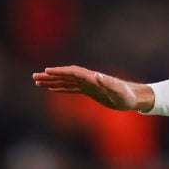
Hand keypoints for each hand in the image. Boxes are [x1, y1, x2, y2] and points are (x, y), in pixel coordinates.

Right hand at [32, 65, 153, 111]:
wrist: (134, 98)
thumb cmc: (127, 95)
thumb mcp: (119, 91)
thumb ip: (108, 84)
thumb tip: (96, 76)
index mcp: (93, 78)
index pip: (73, 72)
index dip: (60, 71)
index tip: (46, 71)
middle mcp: (89, 79)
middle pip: (66, 75)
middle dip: (50, 76)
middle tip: (34, 77)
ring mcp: (89, 85)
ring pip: (66, 81)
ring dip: (52, 81)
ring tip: (37, 82)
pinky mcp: (90, 91)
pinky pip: (72, 89)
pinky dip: (61, 88)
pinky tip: (52, 89)